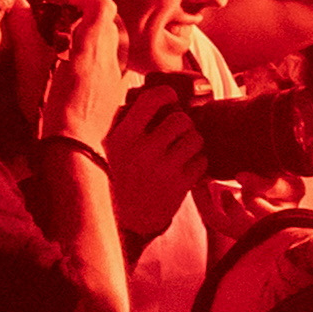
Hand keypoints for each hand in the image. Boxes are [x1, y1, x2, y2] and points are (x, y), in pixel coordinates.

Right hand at [37, 0, 136, 150]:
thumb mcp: (29, 65)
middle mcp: (108, 58)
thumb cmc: (48, 104)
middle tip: (66, 23)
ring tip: (70, 47)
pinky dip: (98, 59)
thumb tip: (17, 2)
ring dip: (95, 38)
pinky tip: (79, 71)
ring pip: (113, 45)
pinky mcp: (116, 93)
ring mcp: (115, 76)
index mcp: (90, 47)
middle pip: (109, 24)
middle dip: (89, 17)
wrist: (72, 143)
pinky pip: (112, 66)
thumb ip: (24, 30)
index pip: (104, 7)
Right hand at [99, 75, 201, 237]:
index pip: (152, 100)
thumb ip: (123, 119)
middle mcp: (144, 151)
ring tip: (183, 146)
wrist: (126, 219)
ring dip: (192, 140)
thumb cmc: (118, 174)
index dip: (167, 94)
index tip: (170, 98)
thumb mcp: (110, 146)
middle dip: (183, 122)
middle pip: (182, 119)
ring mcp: (164, 169)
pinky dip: (198, 160)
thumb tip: (142, 93)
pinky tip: (186, 164)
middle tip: (177, 129)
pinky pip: (202, 161)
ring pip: (196, 138)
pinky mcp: (180, 186)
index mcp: (122, 137)